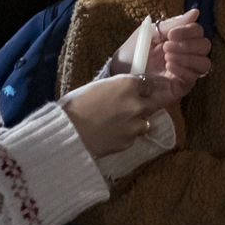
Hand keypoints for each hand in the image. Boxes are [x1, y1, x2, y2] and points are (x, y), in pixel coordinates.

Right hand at [61, 73, 176, 158]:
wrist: (68, 132)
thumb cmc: (76, 105)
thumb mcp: (98, 86)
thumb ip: (118, 87)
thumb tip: (126, 90)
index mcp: (128, 84)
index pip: (150, 83)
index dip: (146, 88)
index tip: (145, 90)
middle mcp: (137, 103)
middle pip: (156, 102)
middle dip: (147, 104)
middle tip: (134, 107)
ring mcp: (135, 124)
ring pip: (146, 121)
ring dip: (137, 121)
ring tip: (119, 123)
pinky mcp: (129, 141)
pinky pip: (133, 136)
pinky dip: (126, 135)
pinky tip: (112, 134)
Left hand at [111, 9, 211, 98]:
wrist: (119, 74)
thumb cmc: (133, 52)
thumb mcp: (149, 33)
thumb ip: (171, 24)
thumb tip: (195, 12)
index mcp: (179, 39)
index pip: (197, 31)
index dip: (188, 31)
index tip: (171, 35)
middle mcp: (186, 54)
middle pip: (205, 46)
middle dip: (188, 45)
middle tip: (167, 47)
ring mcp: (185, 71)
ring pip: (204, 63)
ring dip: (187, 57)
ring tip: (167, 57)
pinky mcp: (181, 86)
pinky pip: (193, 78)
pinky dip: (183, 70)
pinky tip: (169, 67)